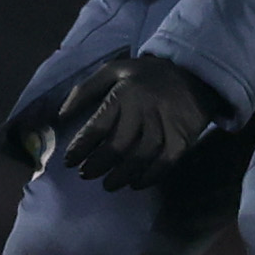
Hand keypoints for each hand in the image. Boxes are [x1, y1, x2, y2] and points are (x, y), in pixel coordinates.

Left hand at [60, 52, 223, 190]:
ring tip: (108, 184)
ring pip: (140, 157)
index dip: (81, 147)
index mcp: (124, 93)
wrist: (193, 70)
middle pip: (118, 145)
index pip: (97, 126)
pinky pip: (165, 162)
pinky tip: (137, 183)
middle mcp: (144, 109)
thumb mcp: (113, 70)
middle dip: (98, 164)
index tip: (69, 160)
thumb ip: (85, 90)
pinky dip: (150, 176)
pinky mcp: (183, 136)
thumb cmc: (146, 74)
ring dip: (121, 175)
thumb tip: (61, 116)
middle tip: (85, 174)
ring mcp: (166, 124)